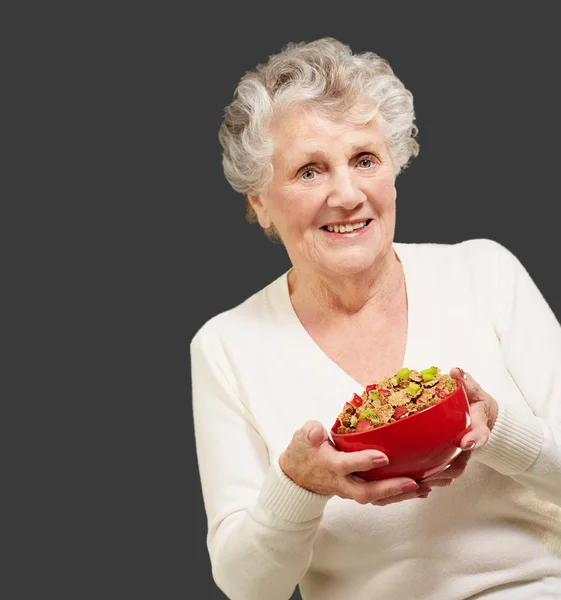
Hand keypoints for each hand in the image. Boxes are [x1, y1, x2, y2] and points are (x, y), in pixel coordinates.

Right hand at [279, 420, 432, 504]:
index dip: (364, 462)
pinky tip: (419, 489)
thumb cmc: (304, 451)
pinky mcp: (359, 491)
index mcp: (329, 464)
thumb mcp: (302, 436)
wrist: (297, 476)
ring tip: (424, 487)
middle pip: (365, 491)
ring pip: (376, 498)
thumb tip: (317, 432)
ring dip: (400, 495)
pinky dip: (399, 496)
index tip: (383, 456)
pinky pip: (380, 498)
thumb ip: (310, 432)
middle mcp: (341, 482)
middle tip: (412, 482)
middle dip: (389, 488)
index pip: (346, 465)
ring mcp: (350, 489)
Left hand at [421, 367, 498, 486]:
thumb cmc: (476, 402)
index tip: (465, 443)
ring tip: (416, 481)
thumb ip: (466, 381)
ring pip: (451, 472)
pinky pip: (444, 473)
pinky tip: (415, 480)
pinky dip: (433, 478)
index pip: (480, 434)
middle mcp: (469, 443)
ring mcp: (461, 454)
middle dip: (445, 472)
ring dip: (436, 479)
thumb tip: (455, 371)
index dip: (474, 439)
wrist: (482, 414)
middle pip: (461, 464)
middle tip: (427, 476)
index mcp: (477, 425)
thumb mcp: (474, 389)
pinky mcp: (451, 458)